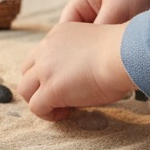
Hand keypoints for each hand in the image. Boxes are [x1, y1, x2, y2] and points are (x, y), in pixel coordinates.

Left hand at [19, 21, 133, 120]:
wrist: (124, 54)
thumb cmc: (123, 51)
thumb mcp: (96, 44)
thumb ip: (83, 55)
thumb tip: (87, 73)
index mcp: (59, 34)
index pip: (40, 54)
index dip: (49, 71)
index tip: (67, 81)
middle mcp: (47, 49)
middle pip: (27, 71)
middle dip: (38, 85)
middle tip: (60, 96)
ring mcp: (46, 69)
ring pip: (25, 89)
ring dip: (40, 101)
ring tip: (61, 108)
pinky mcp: (50, 89)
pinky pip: (36, 107)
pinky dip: (48, 115)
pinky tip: (66, 114)